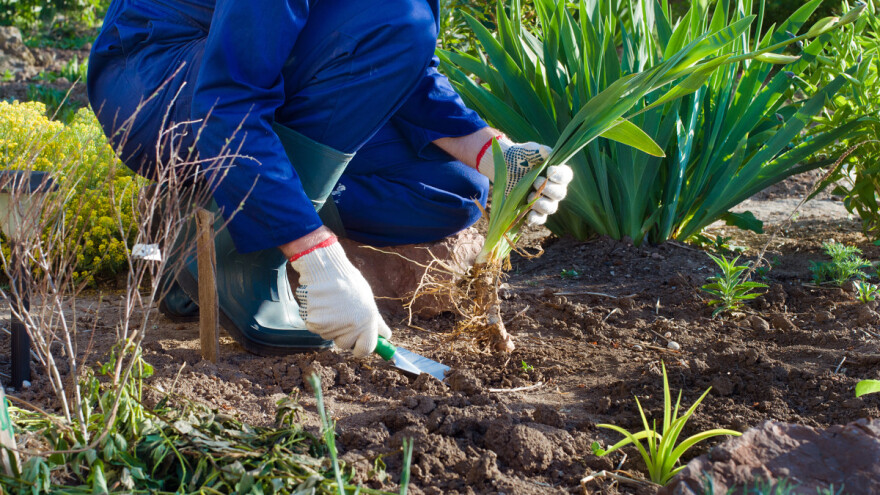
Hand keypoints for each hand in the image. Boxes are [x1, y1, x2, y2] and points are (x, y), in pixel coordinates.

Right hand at [289, 237, 391, 356]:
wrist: (326, 269)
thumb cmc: (348, 282)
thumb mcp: (367, 300)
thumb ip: (375, 320)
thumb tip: (386, 335)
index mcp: (368, 320)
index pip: (366, 348)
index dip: (361, 348)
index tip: (357, 346)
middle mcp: (352, 325)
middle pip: (344, 344)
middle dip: (342, 335)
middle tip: (340, 316)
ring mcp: (333, 326)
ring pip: (328, 335)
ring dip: (329, 325)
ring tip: (331, 305)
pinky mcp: (316, 323)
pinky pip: (315, 329)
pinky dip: (316, 319)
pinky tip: (320, 304)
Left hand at [477, 137, 573, 225]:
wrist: (504, 167)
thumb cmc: (520, 156)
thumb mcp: (528, 150)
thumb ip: (537, 151)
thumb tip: (546, 152)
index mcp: (556, 173)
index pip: (567, 177)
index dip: (561, 176)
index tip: (549, 171)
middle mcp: (552, 188)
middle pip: (560, 194)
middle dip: (549, 189)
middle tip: (535, 182)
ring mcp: (543, 201)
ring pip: (551, 208)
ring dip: (542, 204)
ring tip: (529, 197)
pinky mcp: (532, 210)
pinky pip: (540, 219)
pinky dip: (536, 219)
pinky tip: (529, 216)